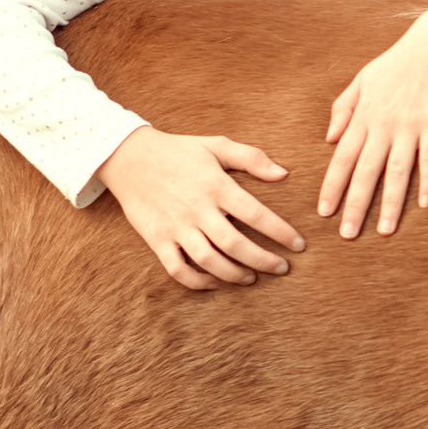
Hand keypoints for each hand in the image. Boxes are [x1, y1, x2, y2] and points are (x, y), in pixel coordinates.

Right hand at [96, 127, 305, 289]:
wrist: (128, 157)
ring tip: (252, 278)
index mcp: (216, 185)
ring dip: (235, 274)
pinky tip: (215, 283)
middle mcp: (197, 209)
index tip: (299, 245)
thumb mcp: (216, 145)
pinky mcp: (157, 239)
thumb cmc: (179, 151)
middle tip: (282, 268)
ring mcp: (176, 226)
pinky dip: (198, 282)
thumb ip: (251, 158)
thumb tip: (284, 173)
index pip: (256, 214)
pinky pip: (178, 269)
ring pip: (209, 261)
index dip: (281, 232)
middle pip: (235, 244)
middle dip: (264, 261)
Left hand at [319, 1, 427, 235]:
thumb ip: (344, 108)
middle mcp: (383, 123)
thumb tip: (329, 138)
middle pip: (366, 171)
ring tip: (385, 230)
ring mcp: (410, 124)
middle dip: (355, 205)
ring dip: (390, 203)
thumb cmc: (400, 60)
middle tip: (347, 235)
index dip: (332, 186)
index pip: (342, 157)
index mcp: (364, 114)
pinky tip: (426, 204)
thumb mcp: (363, 78)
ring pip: (396, 170)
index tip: (324, 212)